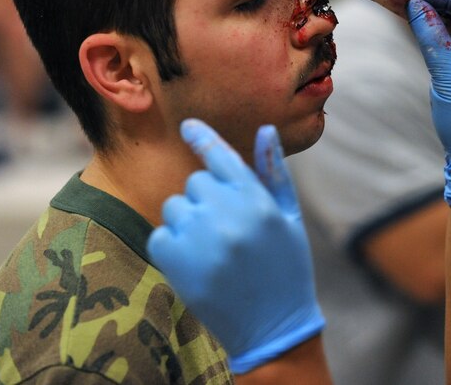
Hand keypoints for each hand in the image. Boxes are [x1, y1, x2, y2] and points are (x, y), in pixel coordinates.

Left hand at [147, 119, 324, 373]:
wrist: (272, 325)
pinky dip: (173, 245)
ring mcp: (198, 238)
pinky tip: (197, 262)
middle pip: (196, 181)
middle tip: (225, 226)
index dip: (202, 137)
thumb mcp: (290, 217)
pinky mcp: (174, 261)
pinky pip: (161, 234)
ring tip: (212, 247)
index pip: (221, 156)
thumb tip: (265, 129)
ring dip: (188, 220)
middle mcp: (226, 214)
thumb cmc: (286, 266)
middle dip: (206, 197)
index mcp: (256, 200)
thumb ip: (274, 173)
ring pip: (175, 205)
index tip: (187, 125)